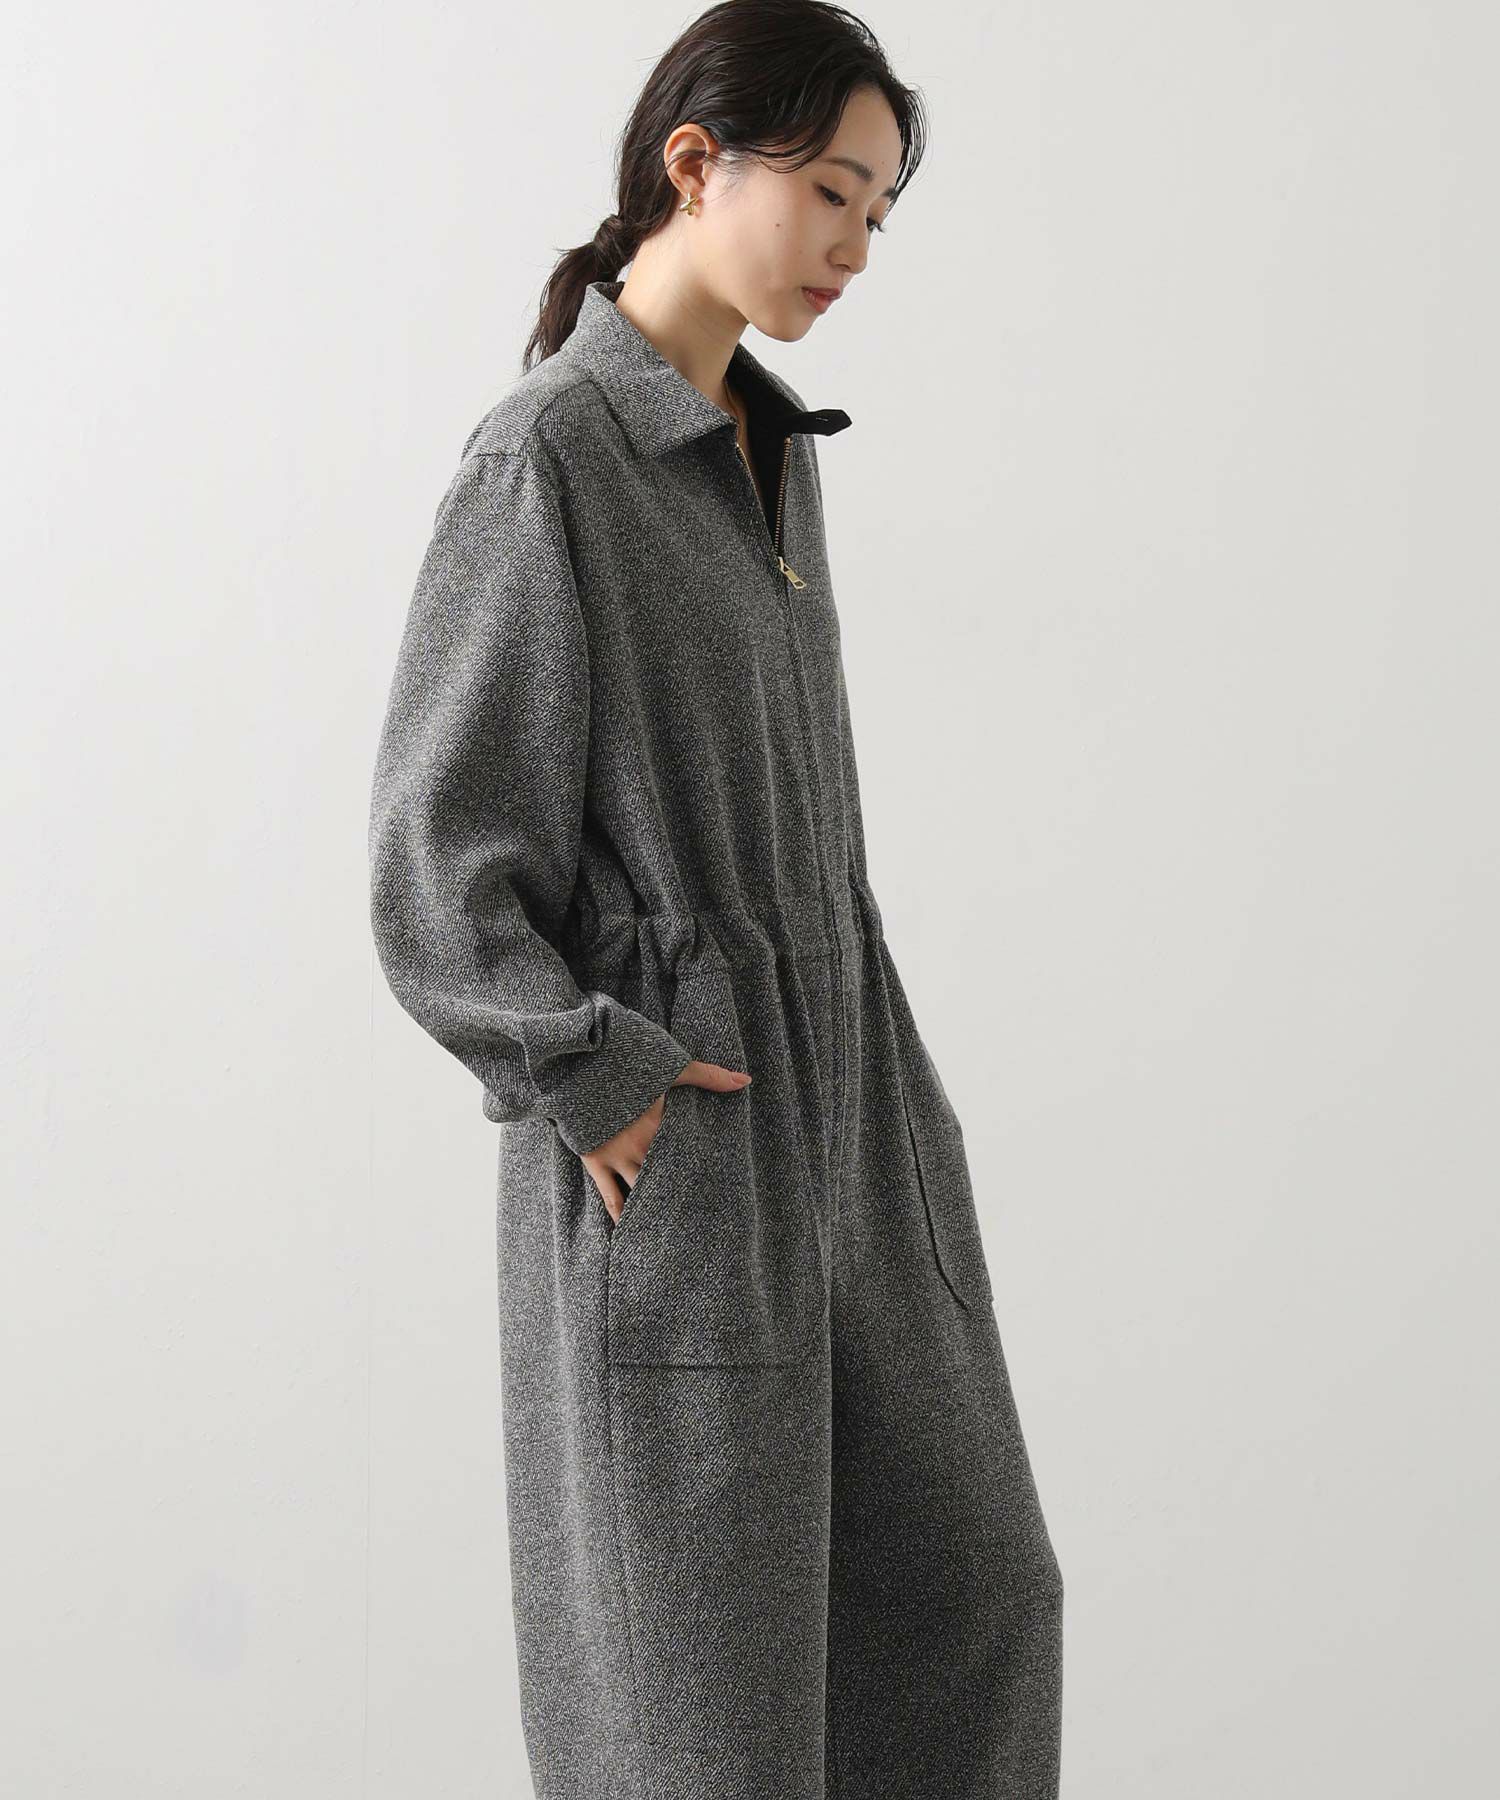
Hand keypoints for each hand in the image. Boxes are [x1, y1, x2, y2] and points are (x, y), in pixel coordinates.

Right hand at [582, 1060, 751, 1226]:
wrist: (581, 1065)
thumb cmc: (628, 1065)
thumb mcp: (670, 1067)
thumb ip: (708, 1075)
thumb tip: (746, 1080)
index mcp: (662, 1126)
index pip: (688, 1157)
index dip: (703, 1174)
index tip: (718, 1190)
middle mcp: (641, 1146)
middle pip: (667, 1179)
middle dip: (681, 1197)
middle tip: (700, 1221)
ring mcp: (617, 1157)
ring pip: (642, 1192)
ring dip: (655, 1210)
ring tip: (671, 1234)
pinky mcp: (595, 1162)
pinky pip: (611, 1198)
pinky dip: (621, 1217)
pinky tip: (630, 1233)